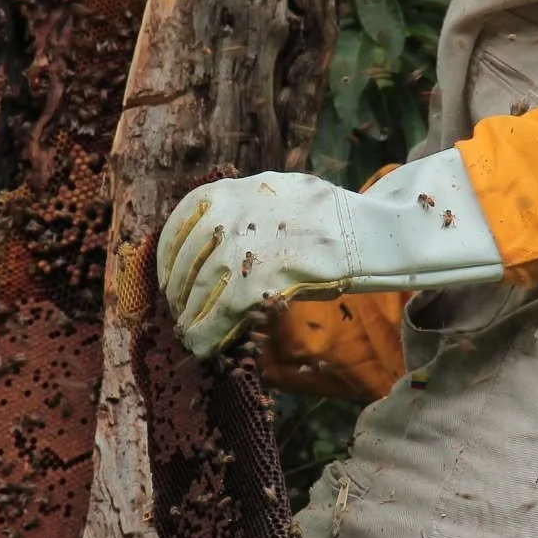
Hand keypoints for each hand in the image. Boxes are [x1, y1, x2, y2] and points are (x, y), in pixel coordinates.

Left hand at [157, 151, 503, 357]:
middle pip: (186, 261)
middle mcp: (229, 215)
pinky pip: (218, 314)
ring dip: (187, 317)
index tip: (167, 278)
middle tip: (175, 313)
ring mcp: (243, 249)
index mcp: (230, 191)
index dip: (168, 257)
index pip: (180, 223)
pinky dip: (204, 334)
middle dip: (177, 292)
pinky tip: (200, 347)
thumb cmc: (327, 217)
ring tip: (186, 334)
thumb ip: (241, 209)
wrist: (370, 232)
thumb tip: (208, 239)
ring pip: (198, 291)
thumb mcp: (277, 194)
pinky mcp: (258, 283)